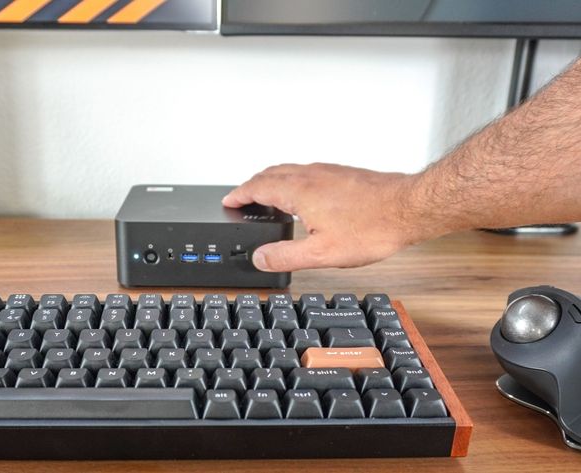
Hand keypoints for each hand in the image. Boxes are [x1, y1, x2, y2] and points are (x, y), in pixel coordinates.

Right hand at [222, 163, 427, 271]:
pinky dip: (292, 179)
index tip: (228, 201)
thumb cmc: (372, 227)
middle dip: (251, 185)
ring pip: (289, 169)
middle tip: (242, 197)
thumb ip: (285, 256)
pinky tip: (303, 194)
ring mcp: (328, 171)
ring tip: (266, 195)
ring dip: (271, 180)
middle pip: (270, 173)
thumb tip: (259, 258)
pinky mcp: (343, 173)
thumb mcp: (321, 253)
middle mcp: (311, 175)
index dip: (239, 195)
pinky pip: (307, 171)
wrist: (409, 208)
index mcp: (299, 191)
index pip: (257, 187)